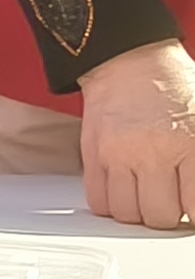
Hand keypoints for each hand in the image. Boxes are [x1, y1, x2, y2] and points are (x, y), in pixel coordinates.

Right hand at [78, 38, 194, 229]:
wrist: (130, 61)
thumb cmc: (176, 89)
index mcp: (191, 144)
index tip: (193, 209)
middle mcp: (153, 152)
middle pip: (160, 216)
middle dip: (171, 216)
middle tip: (176, 203)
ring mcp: (120, 155)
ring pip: (127, 214)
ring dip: (141, 212)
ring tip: (150, 198)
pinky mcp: (94, 155)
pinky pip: (99, 201)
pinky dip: (113, 205)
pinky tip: (127, 193)